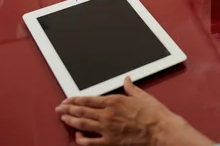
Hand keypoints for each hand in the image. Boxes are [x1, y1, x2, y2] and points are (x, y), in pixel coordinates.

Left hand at [55, 77, 213, 145]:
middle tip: (59, 108)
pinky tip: (77, 135)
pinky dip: (80, 138)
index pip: (88, 99)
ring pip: (82, 124)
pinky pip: (89, 142)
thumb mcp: (143, 96)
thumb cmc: (154, 115)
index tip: (68, 99)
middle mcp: (107, 114)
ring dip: (70, 120)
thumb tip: (127, 79)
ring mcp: (106, 129)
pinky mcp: (109, 142)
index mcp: (115, 101)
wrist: (160, 131)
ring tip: (63, 118)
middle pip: (81, 110)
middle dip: (68, 108)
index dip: (75, 99)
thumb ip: (131, 88)